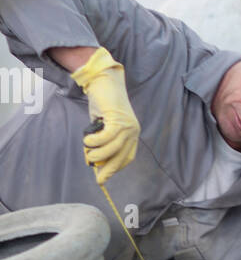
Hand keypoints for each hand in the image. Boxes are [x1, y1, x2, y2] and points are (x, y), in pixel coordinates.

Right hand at [71, 46, 140, 184]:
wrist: (104, 81)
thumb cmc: (102, 103)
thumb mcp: (102, 126)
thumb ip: (102, 141)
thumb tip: (95, 161)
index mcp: (132, 133)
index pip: (127, 157)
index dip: (115, 168)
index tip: (103, 178)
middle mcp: (133, 131)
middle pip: (120, 156)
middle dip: (107, 168)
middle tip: (95, 174)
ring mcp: (127, 125)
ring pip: (112, 148)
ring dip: (98, 154)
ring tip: (88, 151)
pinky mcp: (118, 119)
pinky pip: (107, 138)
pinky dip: (95, 142)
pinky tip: (88, 140)